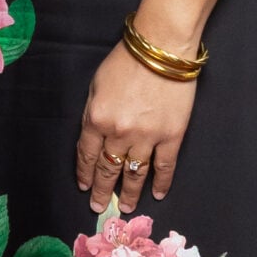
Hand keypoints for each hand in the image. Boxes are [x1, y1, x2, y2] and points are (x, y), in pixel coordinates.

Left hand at [75, 43, 197, 212]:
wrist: (162, 48)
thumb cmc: (126, 60)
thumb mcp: (96, 84)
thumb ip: (93, 112)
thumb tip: (94, 137)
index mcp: (96, 119)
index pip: (87, 155)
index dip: (85, 174)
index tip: (85, 187)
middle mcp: (119, 134)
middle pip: (109, 169)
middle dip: (103, 191)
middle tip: (100, 207)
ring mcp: (147, 138)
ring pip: (135, 174)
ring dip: (130, 193)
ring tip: (127, 208)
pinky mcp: (172, 137)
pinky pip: (165, 166)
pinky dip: (161, 182)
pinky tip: (157, 194)